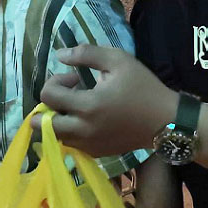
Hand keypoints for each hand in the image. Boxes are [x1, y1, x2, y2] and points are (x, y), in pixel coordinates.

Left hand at [33, 45, 176, 156]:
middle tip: (68, 97)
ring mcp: (88, 145)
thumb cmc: (144, 87)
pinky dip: (71, 132)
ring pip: (55, 136)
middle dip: (48, 106)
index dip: (55, 81)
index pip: (48, 95)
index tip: (75, 79)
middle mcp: (83, 130)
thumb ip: (86, 54)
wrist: (166, 121)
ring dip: (58, 120)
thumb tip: (59, 55)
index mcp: (87, 105)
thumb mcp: (118, 60)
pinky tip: (89, 120)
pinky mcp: (96, 153)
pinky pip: (71, 144)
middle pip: (41, 125)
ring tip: (79, 108)